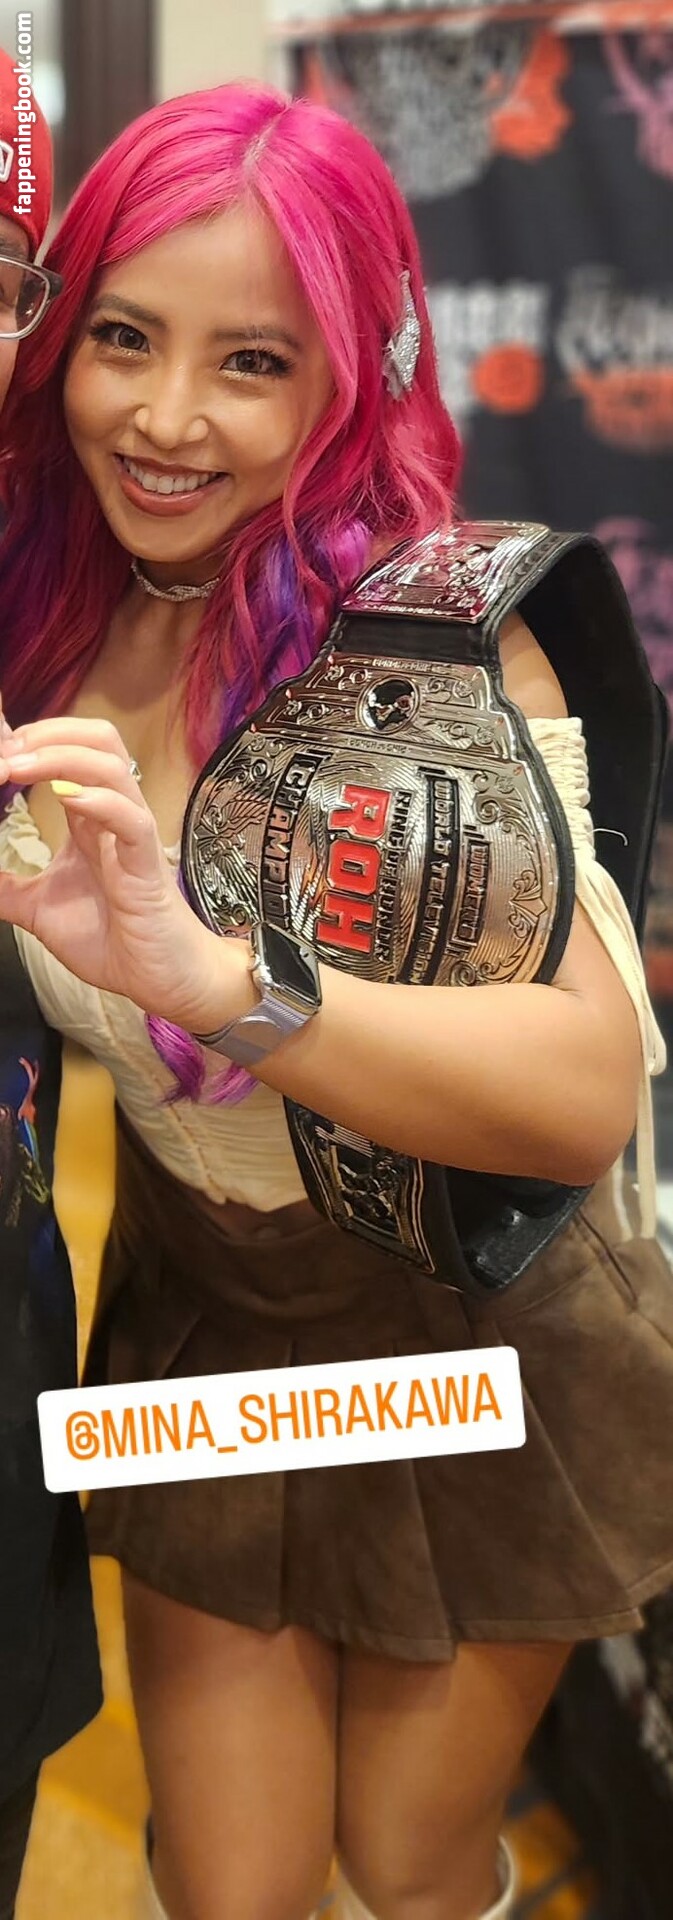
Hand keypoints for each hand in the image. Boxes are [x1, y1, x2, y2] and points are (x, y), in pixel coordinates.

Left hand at [0, 715, 250, 1032]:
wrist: (158, 979)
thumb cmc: (113, 940)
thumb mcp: (39, 911)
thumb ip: (6, 889)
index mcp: (87, 819)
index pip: (69, 751)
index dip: (34, 738)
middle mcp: (112, 816)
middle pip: (98, 739)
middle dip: (49, 733)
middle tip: (6, 752)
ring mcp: (131, 834)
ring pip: (112, 765)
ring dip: (62, 756)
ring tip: (19, 767)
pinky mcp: (145, 864)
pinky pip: (130, 817)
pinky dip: (99, 800)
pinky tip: (67, 798)